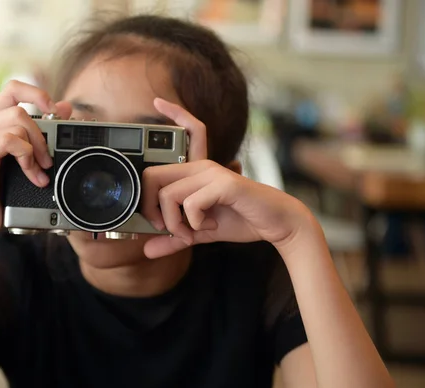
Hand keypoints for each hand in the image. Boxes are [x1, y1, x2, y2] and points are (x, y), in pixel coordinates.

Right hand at [0, 80, 71, 234]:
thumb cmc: (1, 193)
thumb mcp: (25, 159)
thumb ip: (39, 133)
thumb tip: (65, 107)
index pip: (12, 89)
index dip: (36, 93)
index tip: (54, 112)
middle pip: (19, 108)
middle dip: (42, 134)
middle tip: (48, 159)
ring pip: (17, 122)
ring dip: (36, 149)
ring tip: (41, 171)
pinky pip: (9, 141)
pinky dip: (27, 158)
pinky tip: (32, 176)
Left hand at [141, 98, 311, 258]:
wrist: (277, 225)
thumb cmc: (241, 220)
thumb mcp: (200, 232)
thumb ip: (175, 239)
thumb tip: (147, 250)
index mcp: (197, 170)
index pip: (184, 133)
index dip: (173, 113)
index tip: (158, 99)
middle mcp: (202, 166)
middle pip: (153, 175)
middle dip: (150, 208)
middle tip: (165, 226)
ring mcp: (213, 173)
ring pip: (168, 194)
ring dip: (174, 223)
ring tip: (191, 231)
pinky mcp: (224, 184)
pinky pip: (190, 204)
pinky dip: (193, 223)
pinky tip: (208, 225)